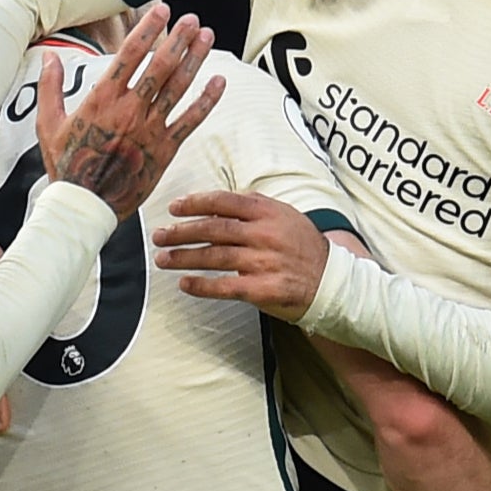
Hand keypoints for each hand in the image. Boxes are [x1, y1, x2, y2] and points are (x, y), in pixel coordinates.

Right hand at [38, 3, 226, 218]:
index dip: (148, 29)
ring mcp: (150, 129)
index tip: (162, 10)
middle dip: (178, 39)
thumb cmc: (66, 165)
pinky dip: (207, 101)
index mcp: (102, 99)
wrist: (85, 206)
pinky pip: (191, 121)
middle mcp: (130, 109)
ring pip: (178, 87)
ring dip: (195, 59)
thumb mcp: (49, 125)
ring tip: (207, 37)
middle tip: (192, 20)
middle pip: (160, 66)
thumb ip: (50, 88)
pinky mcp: (165, 150)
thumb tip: (48, 57)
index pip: (130, 55)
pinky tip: (220, 81)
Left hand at [152, 191, 329, 318]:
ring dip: (184, 257)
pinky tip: (185, 284)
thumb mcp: (286, 215)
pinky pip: (225, 287)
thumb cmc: (304, 247)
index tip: (174, 208)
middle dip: (181, 232)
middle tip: (159, 235)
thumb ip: (255, 205)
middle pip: (214, 229)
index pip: (224, 202)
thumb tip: (221, 199)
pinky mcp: (263, 290)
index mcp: (268, 212)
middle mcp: (265, 235)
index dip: (196, 203)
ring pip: (214, 257)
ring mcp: (264, 263)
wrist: (332, 282)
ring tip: (163, 259)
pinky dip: (202, 286)